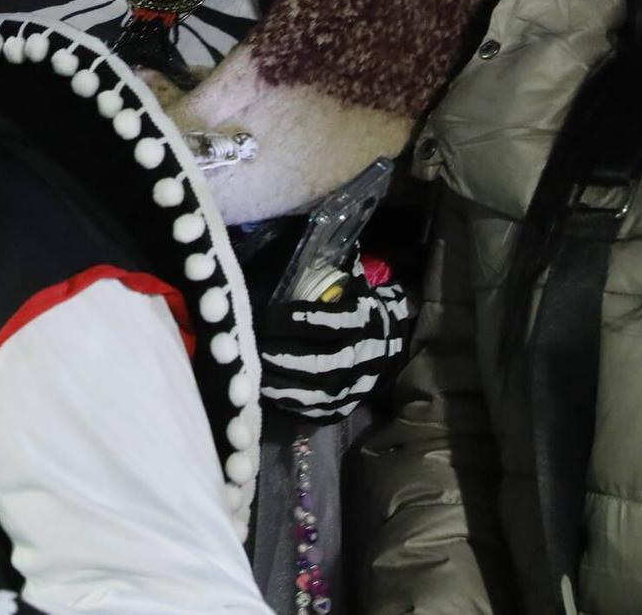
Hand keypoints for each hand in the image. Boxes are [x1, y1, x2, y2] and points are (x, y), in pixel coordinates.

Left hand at [259, 258, 410, 422]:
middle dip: (281, 355)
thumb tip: (311, 231)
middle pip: (317, 361)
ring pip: (313, 390)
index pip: (329, 323)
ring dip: (279, 382)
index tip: (269, 317)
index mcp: (360, 321)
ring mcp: (351, 387)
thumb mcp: (352, 283)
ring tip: (252, 369)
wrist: (389, 347)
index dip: (297, 321)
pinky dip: (287, 403)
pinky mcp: (341, 407)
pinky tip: (265, 390)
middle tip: (252, 345)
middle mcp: (357, 356)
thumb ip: (332, 262)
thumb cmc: (358, 308)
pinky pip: (312, 410)